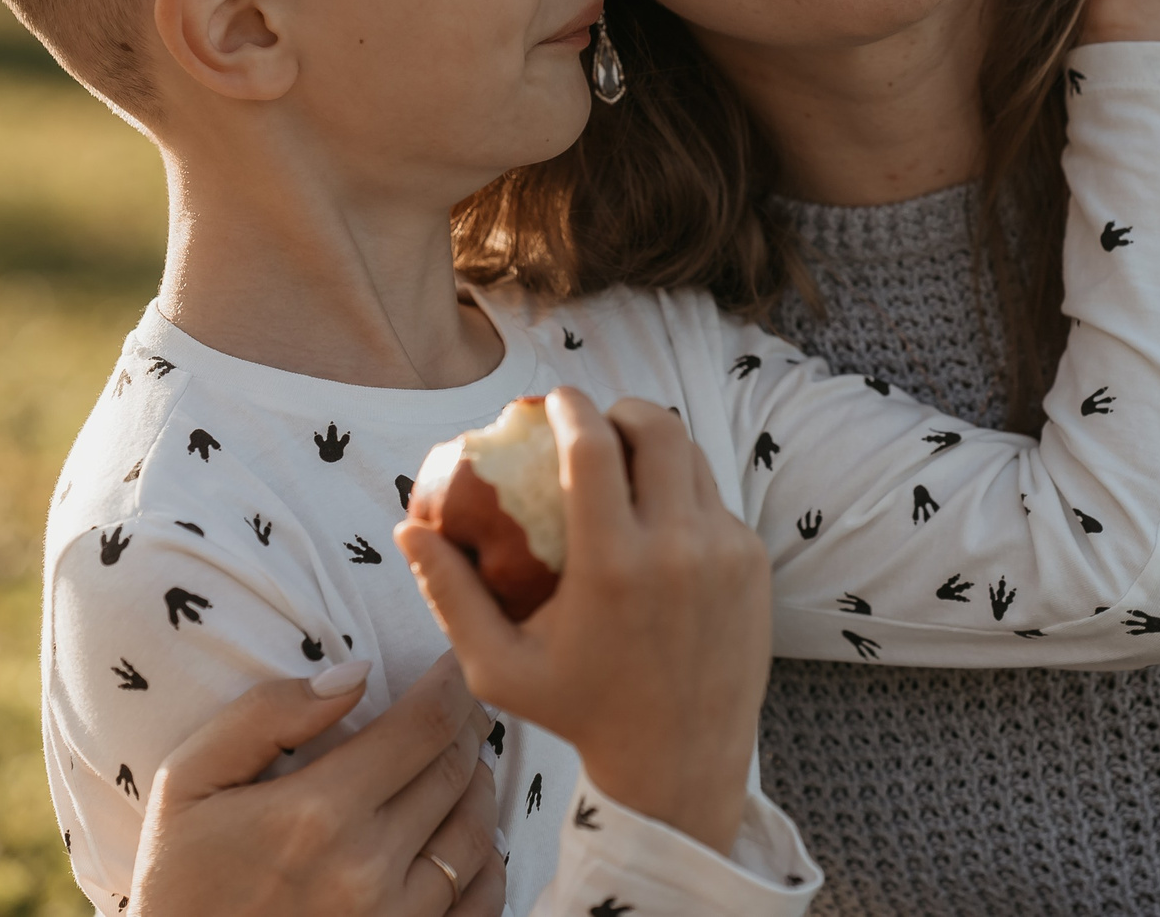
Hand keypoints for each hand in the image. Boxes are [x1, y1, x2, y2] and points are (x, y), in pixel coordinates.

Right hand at [129, 653, 502, 916]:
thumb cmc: (180, 877)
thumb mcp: (189, 781)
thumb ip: (266, 715)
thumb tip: (357, 673)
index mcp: (317, 813)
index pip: (424, 725)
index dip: (452, 683)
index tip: (452, 664)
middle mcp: (367, 869)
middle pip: (457, 771)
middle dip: (467, 726)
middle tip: (460, 706)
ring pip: (477, 832)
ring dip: (478, 786)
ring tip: (460, 763)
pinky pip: (482, 901)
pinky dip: (487, 861)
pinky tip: (467, 836)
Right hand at [396, 387, 771, 855]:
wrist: (680, 761)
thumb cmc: (577, 712)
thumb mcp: (499, 667)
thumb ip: (450, 595)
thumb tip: (407, 528)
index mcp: (612, 567)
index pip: (593, 448)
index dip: (572, 407)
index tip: (555, 399)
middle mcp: (676, 549)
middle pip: (657, 429)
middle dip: (622, 409)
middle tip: (596, 421)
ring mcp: (725, 552)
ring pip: (692, 457)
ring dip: (657, 444)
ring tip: (625, 457)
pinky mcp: (752, 562)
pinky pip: (715, 500)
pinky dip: (683, 492)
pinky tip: (657, 514)